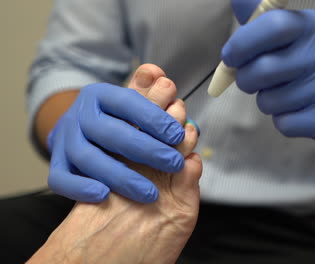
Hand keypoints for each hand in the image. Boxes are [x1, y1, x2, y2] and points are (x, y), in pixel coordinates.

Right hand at [29, 64, 202, 263]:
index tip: (178, 136)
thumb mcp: (131, 103)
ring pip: (87, 158)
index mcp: (100, 95)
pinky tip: (104, 195)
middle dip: (147, 150)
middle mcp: (79, 114)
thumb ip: (148, 92)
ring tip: (150, 193)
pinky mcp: (57, 163)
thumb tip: (157, 73)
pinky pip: (60, 178)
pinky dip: (80, 187)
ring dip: (120, 176)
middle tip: (174, 164)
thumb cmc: (116, 118)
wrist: (79, 130)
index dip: (155, 119)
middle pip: (110, 132)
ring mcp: (65, 139)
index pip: (128, 103)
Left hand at [225, 0, 314, 146]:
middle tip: (253, 81)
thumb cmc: (313, 63)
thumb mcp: (295, 35)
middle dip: (246, 80)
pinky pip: (285, 124)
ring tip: (287, 95)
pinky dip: (284, 121)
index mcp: (314, 26)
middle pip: (263, 70)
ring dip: (268, 102)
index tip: (230, 57)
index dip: (242, 43)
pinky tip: (301, 112)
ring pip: (270, 102)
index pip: (272, 25)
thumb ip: (263, 20)